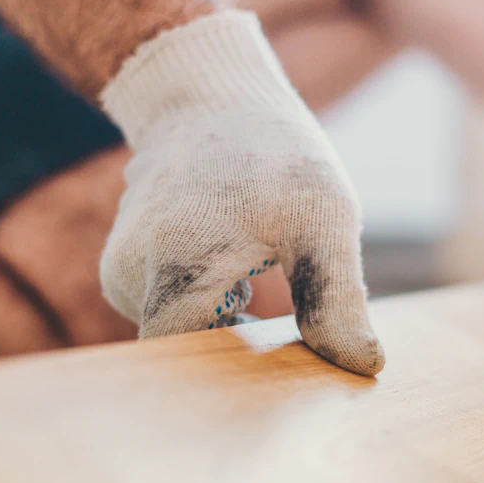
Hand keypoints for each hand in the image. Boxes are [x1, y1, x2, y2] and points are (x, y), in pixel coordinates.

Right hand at [98, 10, 384, 375]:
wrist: (210, 98)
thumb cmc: (273, 153)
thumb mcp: (322, 215)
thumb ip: (336, 296)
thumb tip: (363, 367)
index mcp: (175, 272)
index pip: (194, 374)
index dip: (242, 384)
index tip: (287, 367)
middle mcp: (131, 278)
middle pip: (186, 355)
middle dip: (238, 352)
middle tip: (283, 322)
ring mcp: (120, 272)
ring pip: (180, 331)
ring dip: (226, 323)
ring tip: (258, 272)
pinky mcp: (126, 266)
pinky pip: (171, 307)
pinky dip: (209, 303)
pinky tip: (236, 267)